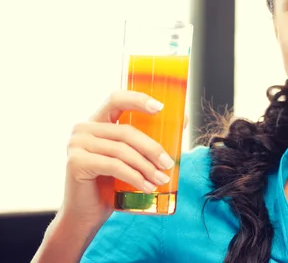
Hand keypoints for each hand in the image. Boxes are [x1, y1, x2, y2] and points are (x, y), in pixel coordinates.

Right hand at [59, 90, 185, 225]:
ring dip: (146, 167)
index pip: (116, 99)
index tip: (161, 108)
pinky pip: (114, 166)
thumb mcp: (130, 158)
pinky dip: (135, 177)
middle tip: (168, 163)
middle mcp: (83, 129)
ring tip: (161, 180)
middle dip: (152, 148)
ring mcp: (77, 144)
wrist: (86, 215)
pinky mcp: (76, 162)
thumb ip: (146, 140)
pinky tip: (148, 188)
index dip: (138, 99)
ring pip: (122, 150)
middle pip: (126, 131)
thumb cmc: (110, 186)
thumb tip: (183, 120)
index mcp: (96, 122)